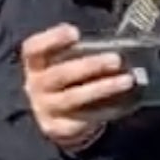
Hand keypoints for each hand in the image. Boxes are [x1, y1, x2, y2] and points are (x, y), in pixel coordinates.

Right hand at [21, 23, 138, 149]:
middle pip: (59, 74)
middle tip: (116, 59)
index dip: (52, 39)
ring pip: (72, 97)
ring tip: (126, 80)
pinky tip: (120, 103)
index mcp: (35, 63)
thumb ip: (82, 52)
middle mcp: (36, 85)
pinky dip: (102, 110)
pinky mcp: (56, 127)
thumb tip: (115, 45)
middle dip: (89, 66)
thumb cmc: (67, 79)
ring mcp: (45, 107)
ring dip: (102, 87)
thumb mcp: (67, 62)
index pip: (33, 48)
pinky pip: (80, 119)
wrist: (58, 116)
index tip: (74, 32)